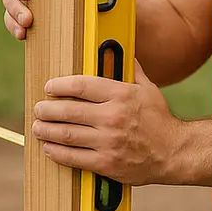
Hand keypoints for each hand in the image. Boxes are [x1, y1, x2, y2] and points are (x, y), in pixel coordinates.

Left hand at [31, 61, 184, 185]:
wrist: (174, 153)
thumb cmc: (158, 119)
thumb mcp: (148, 89)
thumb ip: (130, 69)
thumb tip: (121, 46)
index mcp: (121, 95)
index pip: (81, 86)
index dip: (59, 86)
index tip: (49, 87)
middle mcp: (113, 117)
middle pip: (68, 111)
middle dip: (46, 109)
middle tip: (38, 108)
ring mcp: (109, 142)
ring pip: (67, 135)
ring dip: (46, 130)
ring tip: (37, 127)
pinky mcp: (106, 164)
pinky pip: (74, 158)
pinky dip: (56, 152)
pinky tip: (49, 148)